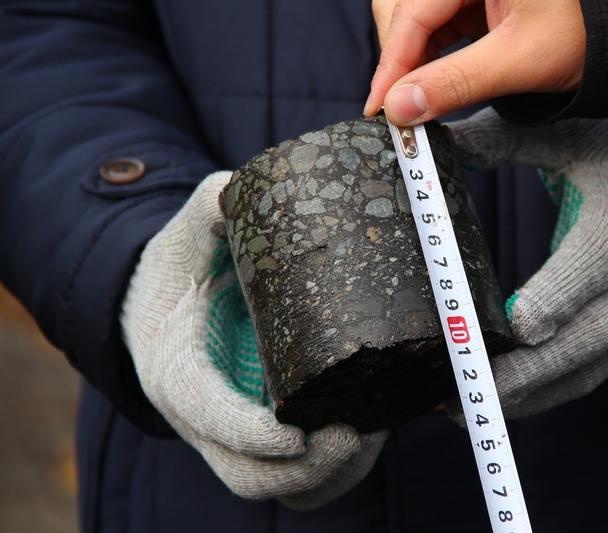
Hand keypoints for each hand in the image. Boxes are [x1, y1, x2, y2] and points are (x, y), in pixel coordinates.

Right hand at [120, 172, 386, 508]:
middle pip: (250, 475)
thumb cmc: (174, 274)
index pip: (209, 418)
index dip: (253, 433)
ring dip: (331, 475)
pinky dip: (335, 473)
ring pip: (281, 487)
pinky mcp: (262, 439)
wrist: (161, 310)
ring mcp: (233, 437)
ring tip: (377, 433)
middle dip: (306, 467)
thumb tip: (242, 182)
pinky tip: (372, 433)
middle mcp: (203, 419)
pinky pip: (298, 479)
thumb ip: (209, 208)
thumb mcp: (182, 238)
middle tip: (357, 433)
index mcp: (177, 371)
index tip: (299, 428)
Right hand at [365, 0, 585, 124]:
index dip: (392, 63)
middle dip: (397, 58)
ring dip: (408, 61)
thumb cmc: (583, 34)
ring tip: (418, 98)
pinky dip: (425, 58)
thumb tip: (401, 108)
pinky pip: (431, 26)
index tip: (379, 108)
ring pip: (411, 18)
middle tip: (399, 107)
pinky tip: (431, 83)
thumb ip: (457, 83)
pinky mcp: (469, 0)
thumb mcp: (520, 61)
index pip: (413, 12)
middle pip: (402, 8)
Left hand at [446, 109, 607, 417]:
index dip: (554, 300)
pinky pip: (587, 376)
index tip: (512, 327)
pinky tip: (499, 403)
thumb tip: (438, 139)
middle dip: (526, 370)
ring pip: (583, 369)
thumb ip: (507, 141)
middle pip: (585, 337)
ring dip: (526, 395)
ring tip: (463, 410)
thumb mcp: (572, 138)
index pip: (589, 268)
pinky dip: (543, 395)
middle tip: (467, 388)